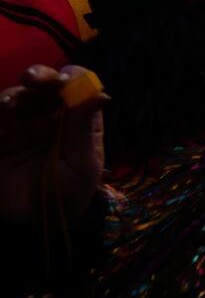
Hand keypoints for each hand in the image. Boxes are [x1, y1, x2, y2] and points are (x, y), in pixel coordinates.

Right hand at [0, 65, 106, 227]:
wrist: (37, 222)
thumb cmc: (70, 191)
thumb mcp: (82, 163)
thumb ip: (83, 129)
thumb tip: (101, 94)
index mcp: (76, 116)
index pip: (77, 85)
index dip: (72, 77)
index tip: (65, 80)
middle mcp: (48, 113)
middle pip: (43, 83)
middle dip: (38, 76)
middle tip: (31, 78)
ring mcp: (20, 123)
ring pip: (14, 96)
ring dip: (12, 96)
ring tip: (9, 106)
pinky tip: (1, 132)